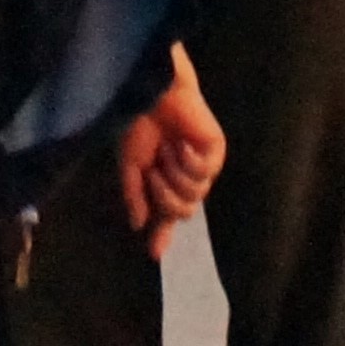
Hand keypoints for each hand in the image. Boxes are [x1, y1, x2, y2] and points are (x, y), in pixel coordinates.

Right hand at [115, 45, 224, 254]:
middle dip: (165, 195)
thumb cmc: (137, 122)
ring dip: (175, 175)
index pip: (165, 214)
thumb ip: (135, 196)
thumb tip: (138, 225)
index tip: (155, 253)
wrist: (152, 92)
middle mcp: (184, 176)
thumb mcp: (129, 165)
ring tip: (166, 150)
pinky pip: (204, 175)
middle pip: (181, 212)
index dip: (161, 234)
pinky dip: (189, 162)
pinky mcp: (215, 151)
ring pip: (194, 197)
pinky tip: (181, 144)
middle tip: (154, 171)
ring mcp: (202, 165)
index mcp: (163, 179)